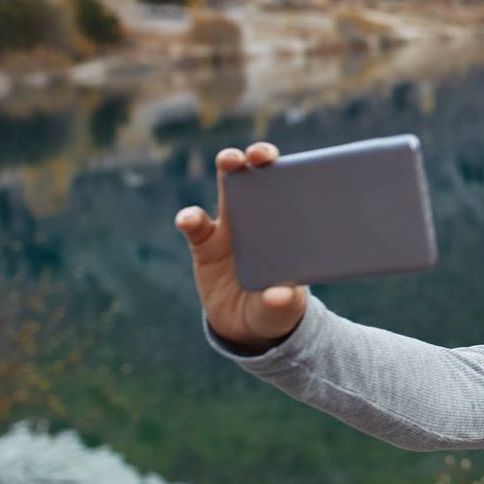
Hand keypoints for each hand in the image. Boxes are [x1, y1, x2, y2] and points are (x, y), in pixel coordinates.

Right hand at [175, 141, 307, 352]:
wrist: (247, 327)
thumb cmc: (276, 308)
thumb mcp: (285, 309)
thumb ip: (285, 302)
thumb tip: (283, 296)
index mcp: (286, 226)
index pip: (289, 188)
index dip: (291, 170)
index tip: (294, 164)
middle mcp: (258, 218)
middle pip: (255, 176)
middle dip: (254, 156)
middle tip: (256, 155)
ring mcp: (229, 229)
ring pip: (226, 188)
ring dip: (228, 168)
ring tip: (230, 162)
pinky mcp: (204, 245)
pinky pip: (195, 225)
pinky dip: (190, 217)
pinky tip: (189, 218)